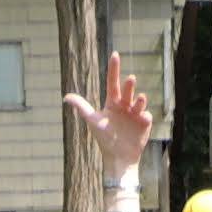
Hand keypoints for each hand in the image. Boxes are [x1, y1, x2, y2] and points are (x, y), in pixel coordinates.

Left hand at [65, 51, 153, 169]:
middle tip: (130, 79)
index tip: (115, 54)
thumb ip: (81, 107)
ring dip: (139, 99)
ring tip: (139, 98)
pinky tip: (143, 117)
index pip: (113, 82)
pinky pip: (146, 116)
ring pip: (138, 102)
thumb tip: (65, 97)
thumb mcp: (92, 120)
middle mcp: (125, 105)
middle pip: (127, 91)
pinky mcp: (144, 123)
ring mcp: (135, 113)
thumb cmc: (104, 137)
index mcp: (113, 102)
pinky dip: (145, 115)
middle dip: (129, 86)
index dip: (113, 69)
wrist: (117, 157)